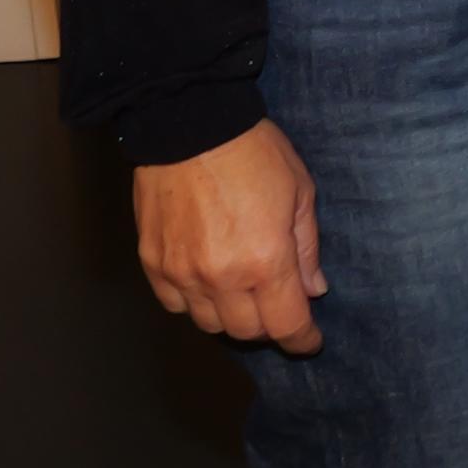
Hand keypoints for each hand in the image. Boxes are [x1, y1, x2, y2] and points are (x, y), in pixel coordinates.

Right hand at [134, 118, 323, 354]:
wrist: (189, 126)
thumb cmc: (254, 153)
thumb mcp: (300, 193)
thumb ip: (307, 248)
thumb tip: (314, 288)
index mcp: (265, 261)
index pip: (285, 324)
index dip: (301, 340)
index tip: (309, 342)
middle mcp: (220, 278)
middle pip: (247, 331)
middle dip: (269, 326)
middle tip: (280, 306)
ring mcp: (181, 274)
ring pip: (208, 324)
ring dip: (231, 317)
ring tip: (244, 293)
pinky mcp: (152, 264)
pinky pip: (174, 305)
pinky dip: (195, 303)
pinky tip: (208, 282)